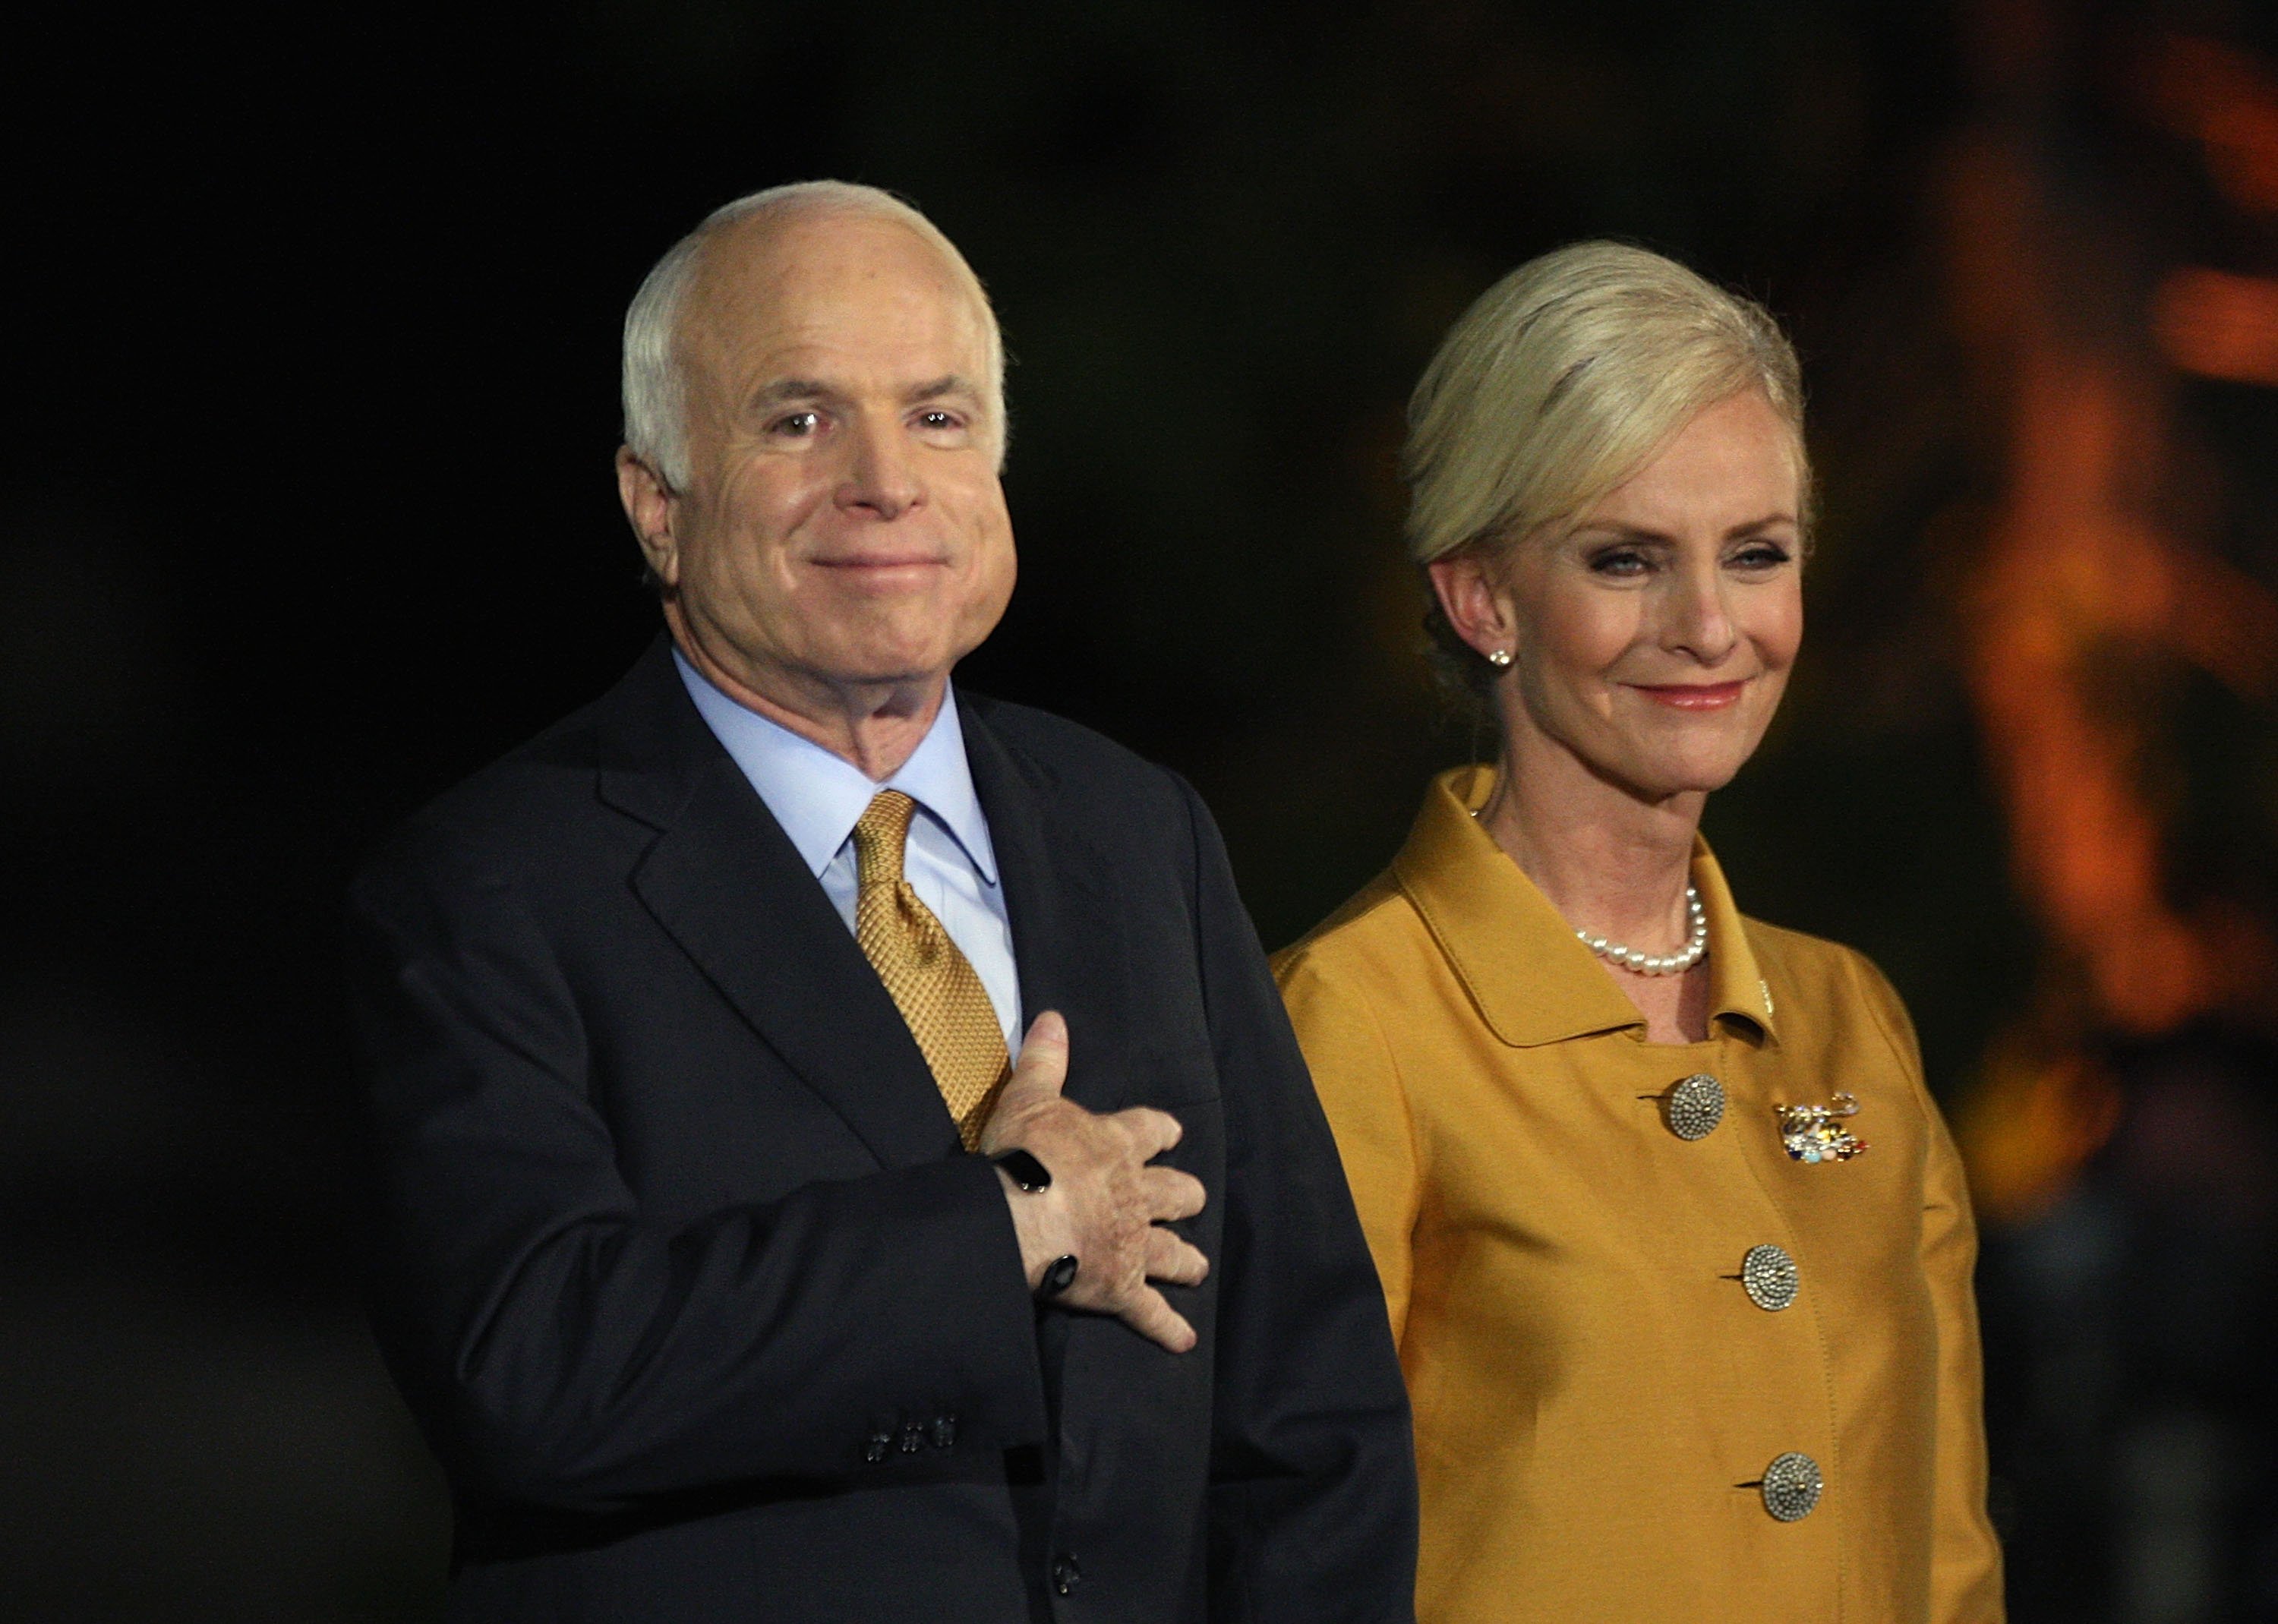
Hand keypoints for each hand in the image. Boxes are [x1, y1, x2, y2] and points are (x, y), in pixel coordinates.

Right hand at [981, 1011, 1210, 1351]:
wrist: (1021, 1216)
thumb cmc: (1023, 1155)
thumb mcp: (1030, 1097)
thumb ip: (1045, 1059)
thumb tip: (1053, 1016)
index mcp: (1117, 1146)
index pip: (1153, 1131)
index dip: (1162, 1133)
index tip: (1172, 1135)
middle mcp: (1137, 1194)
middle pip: (1177, 1193)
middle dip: (1184, 1198)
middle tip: (1189, 1201)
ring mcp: (1134, 1244)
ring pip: (1174, 1252)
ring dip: (1186, 1260)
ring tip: (1196, 1267)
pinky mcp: (1122, 1288)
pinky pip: (1151, 1313)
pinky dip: (1167, 1329)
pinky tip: (1184, 1343)